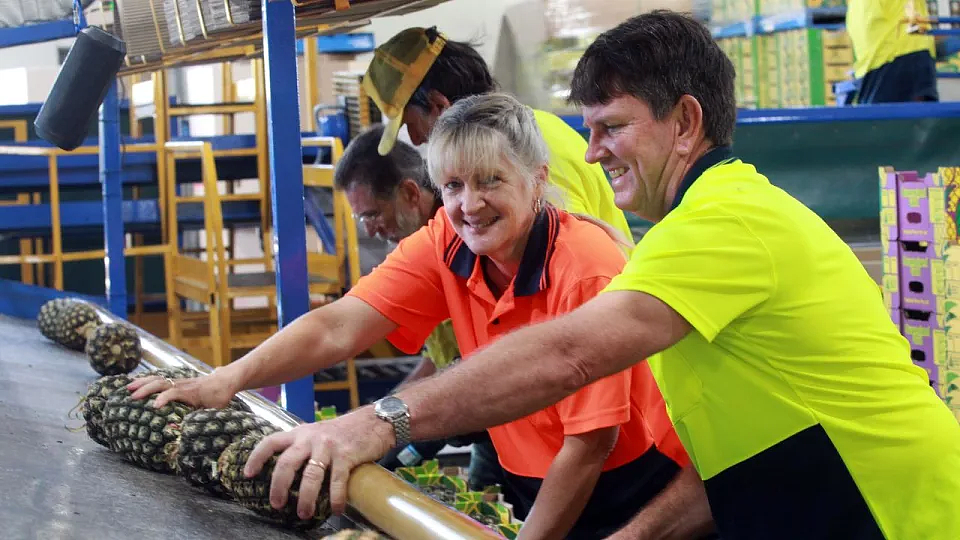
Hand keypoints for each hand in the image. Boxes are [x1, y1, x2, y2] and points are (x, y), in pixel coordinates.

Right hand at [126, 370, 239, 408]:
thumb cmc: (219, 397)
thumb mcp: (212, 410)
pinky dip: (147, 381)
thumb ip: (199, 418)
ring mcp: (179, 381)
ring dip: (143, 382)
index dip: (165, 398)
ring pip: (159, 379)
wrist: (225, 380)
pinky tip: (136, 383)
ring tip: (127, 387)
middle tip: (131, 397)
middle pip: (162, 383)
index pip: (175, 392)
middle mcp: (182, 384)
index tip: (155, 406)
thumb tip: (182, 429)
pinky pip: (160, 379)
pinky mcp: (177, 381)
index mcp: (191, 392)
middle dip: (146, 389)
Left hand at [242, 406, 395, 517]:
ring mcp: (329, 446)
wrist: (373, 421)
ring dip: (306, 497)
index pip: (271, 442)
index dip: (256, 457)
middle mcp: (311, 438)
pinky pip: (337, 480)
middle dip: (278, 486)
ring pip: (311, 475)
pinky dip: (336, 498)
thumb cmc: (342, 432)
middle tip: (276, 504)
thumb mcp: (316, 433)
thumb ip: (302, 447)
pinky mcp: (347, 455)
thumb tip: (285, 473)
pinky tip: (336, 509)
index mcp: (300, 433)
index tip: (248, 474)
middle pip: (287, 462)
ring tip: (304, 513)